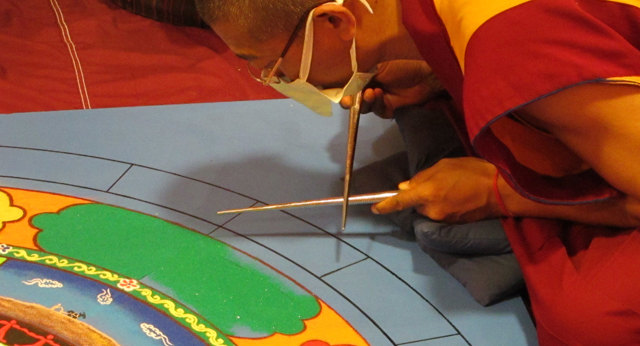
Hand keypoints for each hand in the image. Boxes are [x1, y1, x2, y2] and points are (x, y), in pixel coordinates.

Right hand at [340, 60, 442, 117]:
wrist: (425, 74)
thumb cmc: (402, 63)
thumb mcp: (377, 65)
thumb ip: (360, 75)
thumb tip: (344, 83)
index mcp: (364, 75)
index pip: (347, 85)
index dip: (340, 90)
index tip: (336, 92)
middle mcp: (368, 88)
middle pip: (352, 100)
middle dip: (348, 101)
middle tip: (348, 101)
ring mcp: (378, 100)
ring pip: (364, 107)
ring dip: (364, 101)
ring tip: (369, 93)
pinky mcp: (389, 109)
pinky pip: (378, 111)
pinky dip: (376, 104)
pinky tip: (379, 94)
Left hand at [372, 158, 501, 222]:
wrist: (500, 190)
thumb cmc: (472, 171)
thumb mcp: (444, 166)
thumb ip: (421, 177)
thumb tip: (404, 187)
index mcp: (427, 193)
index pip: (399, 202)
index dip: (385, 205)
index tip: (375, 208)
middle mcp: (431, 210)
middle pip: (416, 205)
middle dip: (420, 196)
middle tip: (438, 183)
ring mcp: (442, 219)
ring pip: (428, 210)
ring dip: (432, 202)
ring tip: (451, 189)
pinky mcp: (453, 225)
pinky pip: (440, 215)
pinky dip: (443, 207)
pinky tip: (457, 197)